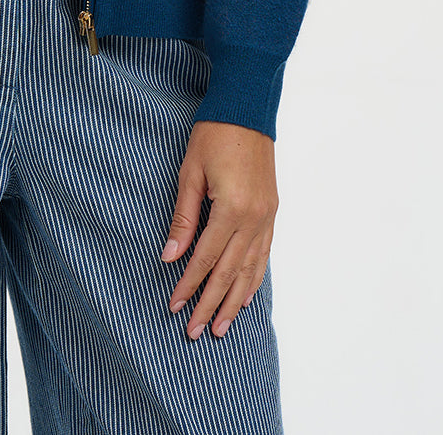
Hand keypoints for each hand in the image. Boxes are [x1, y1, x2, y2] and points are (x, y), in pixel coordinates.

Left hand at [161, 120, 277, 339]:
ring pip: (250, 270)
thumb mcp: (189, 173)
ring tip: (221, 327)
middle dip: (210, 303)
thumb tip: (170, 256)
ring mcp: (267, 217)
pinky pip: (264, 255)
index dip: (189, 284)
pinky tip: (245, 296)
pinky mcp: (272, 212)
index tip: (175, 306)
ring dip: (234, 301)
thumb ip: (182, 218)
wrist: (246, 110)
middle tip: (195, 332)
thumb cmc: (213, 137)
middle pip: (229, 272)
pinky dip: (254, 279)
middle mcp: (254, 219)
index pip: (206, 258)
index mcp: (231, 209)